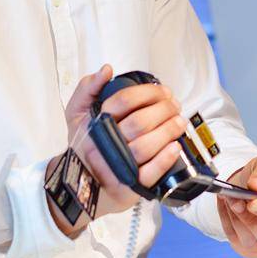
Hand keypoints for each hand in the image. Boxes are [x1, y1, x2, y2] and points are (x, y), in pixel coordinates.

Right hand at [60, 66, 189, 220]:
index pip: (124, 100)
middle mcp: (106, 145)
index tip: (162, 91)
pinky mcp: (130, 187)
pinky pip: (150, 173)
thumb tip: (106, 70)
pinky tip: (175, 146)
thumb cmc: (83, 147)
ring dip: (169, 131)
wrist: (80, 186)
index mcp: (95, 124)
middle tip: (175, 106)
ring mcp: (118, 167)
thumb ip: (88, 88)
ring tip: (179, 122)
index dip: (148, 93)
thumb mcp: (76, 114)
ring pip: (147, 146)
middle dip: (164, 110)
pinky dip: (165, 158)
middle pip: (140, 122)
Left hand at [218, 153, 256, 257]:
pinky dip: (227, 222)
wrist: (250, 187)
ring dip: (236, 219)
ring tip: (230, 198)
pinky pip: (235, 241)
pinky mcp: (250, 251)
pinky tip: (228, 206)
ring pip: (250, 243)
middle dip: (251, 221)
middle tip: (237, 202)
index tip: (254, 203)